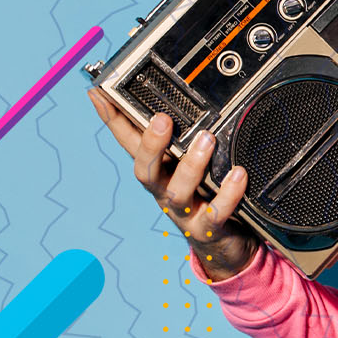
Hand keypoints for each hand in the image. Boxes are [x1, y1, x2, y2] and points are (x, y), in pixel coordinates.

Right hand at [88, 89, 257, 279]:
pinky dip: (227, 193)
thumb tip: (171, 101)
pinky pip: (216, 212)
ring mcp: (185, 212)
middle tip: (162, 120)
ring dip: (191, 165)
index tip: (99, 93)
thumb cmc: (205, 197)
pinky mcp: (208, 228)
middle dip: (150, 145)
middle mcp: (165, 191)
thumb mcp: (188, 166)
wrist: (225, 245)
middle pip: (145, 170)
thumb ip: (182, 139)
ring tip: (207, 140)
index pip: (128, 143)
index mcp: (158, 171)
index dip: (112, 120)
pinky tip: (238, 174)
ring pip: (178, 191)